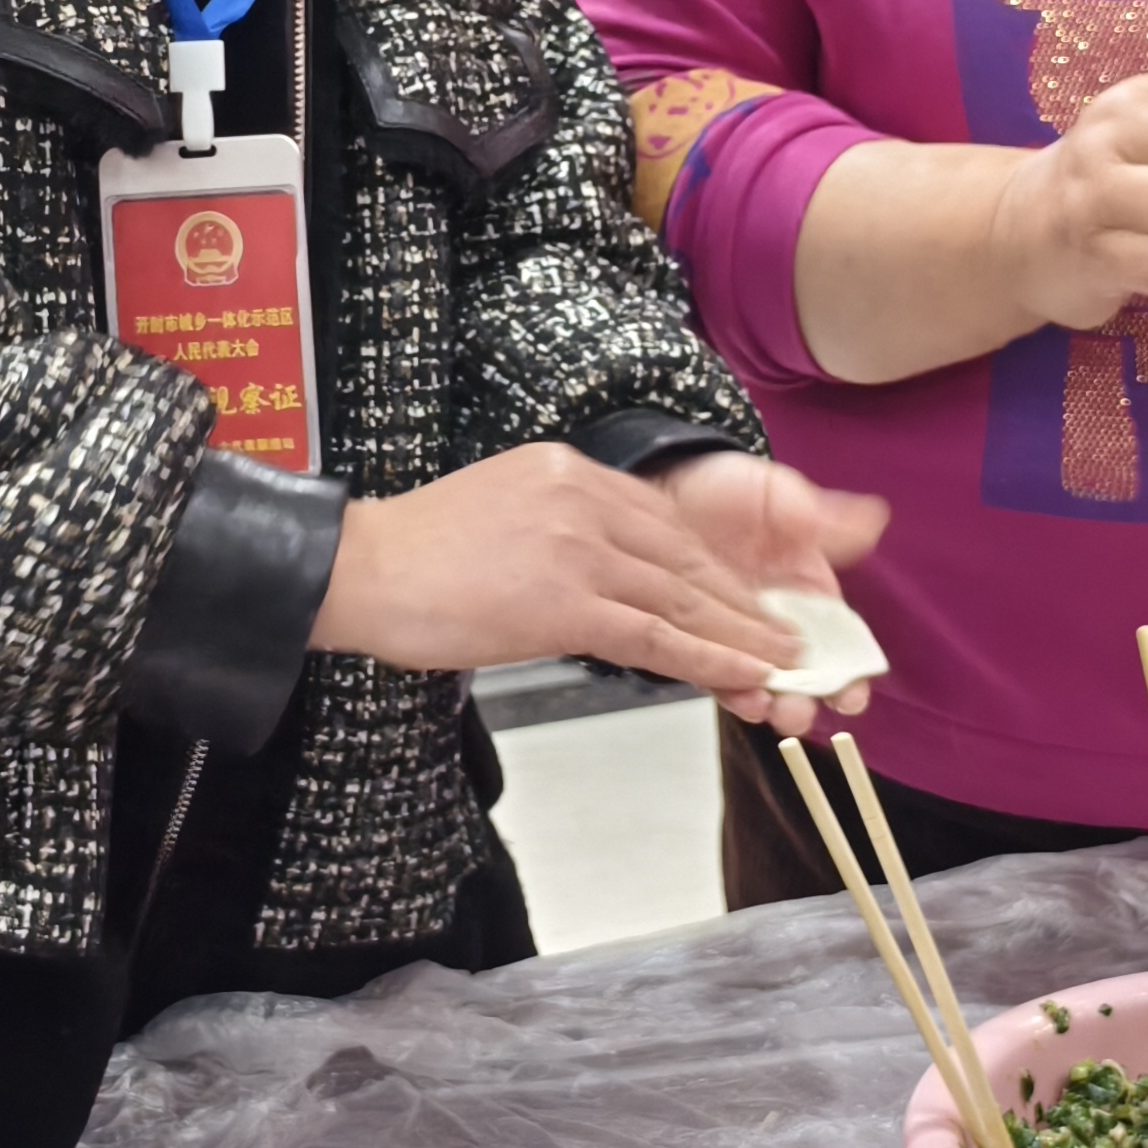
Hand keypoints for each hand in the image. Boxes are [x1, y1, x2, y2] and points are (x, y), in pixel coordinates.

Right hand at [312, 441, 820, 713]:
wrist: (361, 570)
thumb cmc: (416, 554)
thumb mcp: (503, 509)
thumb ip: (561, 527)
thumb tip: (601, 569)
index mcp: (569, 470)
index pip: (662, 521)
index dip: (712, 567)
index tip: (746, 597)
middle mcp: (583, 497)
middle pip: (683, 557)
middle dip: (741, 602)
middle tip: (787, 635)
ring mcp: (577, 549)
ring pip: (680, 598)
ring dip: (740, 635)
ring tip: (785, 664)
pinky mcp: (566, 602)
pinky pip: (654, 637)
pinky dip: (707, 660)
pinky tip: (742, 677)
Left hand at [657, 451, 893, 733]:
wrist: (668, 486)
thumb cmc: (731, 491)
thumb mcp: (778, 497)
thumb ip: (822, 518)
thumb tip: (874, 519)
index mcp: (811, 596)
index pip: (841, 647)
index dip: (852, 675)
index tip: (852, 695)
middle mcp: (778, 625)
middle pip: (803, 677)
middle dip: (805, 702)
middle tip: (800, 713)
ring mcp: (736, 635)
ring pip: (760, 681)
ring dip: (767, 702)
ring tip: (767, 708)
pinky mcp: (695, 639)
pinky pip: (713, 670)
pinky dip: (726, 686)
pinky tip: (735, 692)